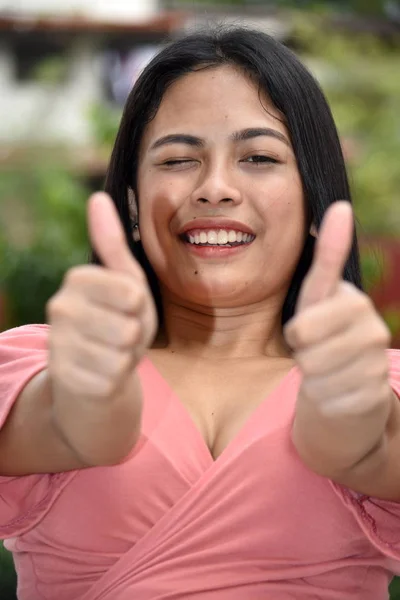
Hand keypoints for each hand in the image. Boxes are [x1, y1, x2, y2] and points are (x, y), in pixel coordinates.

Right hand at [47, 192, 156, 464]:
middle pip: (129, 324)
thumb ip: (112, 244)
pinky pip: (113, 378)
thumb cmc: (117, 323)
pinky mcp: (64, 377)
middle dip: (135, 335)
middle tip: (121, 337)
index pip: (132, 292)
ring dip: (126, 358)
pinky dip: (116, 380)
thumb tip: (98, 197)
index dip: (139, 308)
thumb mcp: (124, 283)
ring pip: (121, 353)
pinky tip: (103, 376)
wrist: (96, 375)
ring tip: (112, 354)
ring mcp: (58, 344)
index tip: (127, 311)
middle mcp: (59, 307)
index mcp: (78, 279)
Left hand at [284, 202, 392, 475]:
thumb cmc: (323, 339)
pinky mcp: (372, 396)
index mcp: (354, 303)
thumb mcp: (317, 299)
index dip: (297, 331)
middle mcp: (372, 331)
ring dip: (310, 376)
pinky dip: (321, 399)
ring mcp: (374, 364)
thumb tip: (341, 206)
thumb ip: (326, 257)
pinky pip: (326, 399)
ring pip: (316, 374)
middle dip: (301, 353)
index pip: (307, 319)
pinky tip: (333, 393)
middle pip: (307, 346)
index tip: (310, 308)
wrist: (345, 392)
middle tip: (313, 353)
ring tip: (323, 371)